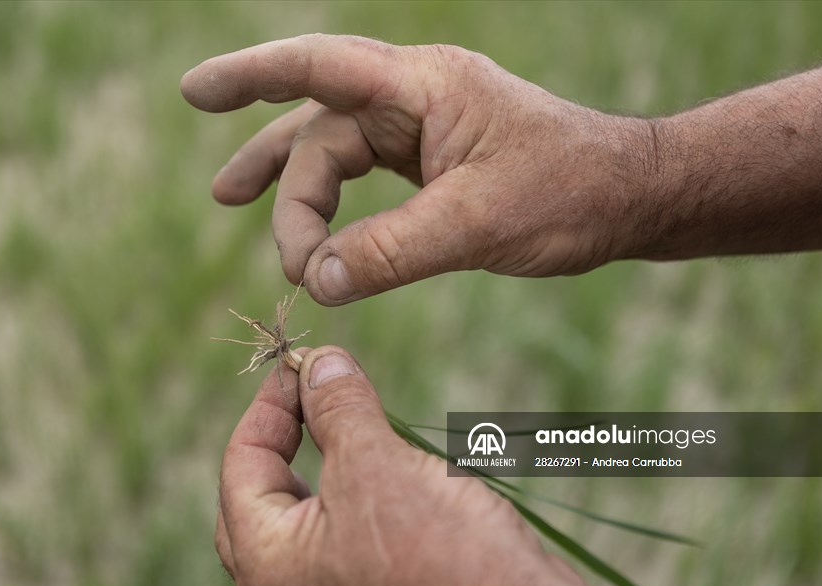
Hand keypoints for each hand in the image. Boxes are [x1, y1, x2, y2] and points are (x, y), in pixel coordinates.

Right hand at [182, 35, 651, 304]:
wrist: (628, 196)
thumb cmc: (570, 195)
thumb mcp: (477, 226)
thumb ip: (392, 252)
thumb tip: (318, 281)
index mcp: (424, 86)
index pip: (320, 67)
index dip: (251, 75)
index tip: (192, 91)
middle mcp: (414, 95)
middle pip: (320, 130)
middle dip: (288, 191)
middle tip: (290, 266)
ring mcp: (421, 124)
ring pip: (333, 148)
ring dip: (290, 186)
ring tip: (228, 201)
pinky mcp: (430, 157)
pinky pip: (362, 171)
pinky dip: (332, 200)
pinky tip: (315, 226)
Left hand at [216, 346, 722, 585]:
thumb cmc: (442, 550)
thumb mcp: (377, 462)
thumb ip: (336, 407)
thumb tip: (317, 361)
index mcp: (267, 566)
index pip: (240, 464)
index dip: (270, 402)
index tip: (303, 363)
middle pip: (262, 497)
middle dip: (285, 438)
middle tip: (314, 392)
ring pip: (307, 521)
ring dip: (325, 466)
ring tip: (354, 420)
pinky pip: (346, 544)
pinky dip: (356, 499)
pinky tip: (387, 471)